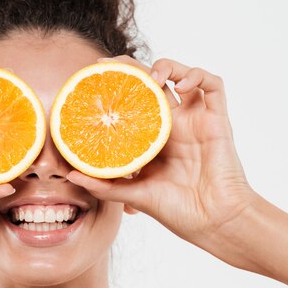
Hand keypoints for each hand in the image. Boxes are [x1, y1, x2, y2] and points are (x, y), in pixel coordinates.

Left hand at [66, 55, 256, 254]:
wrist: (214, 222)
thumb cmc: (179, 211)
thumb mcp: (134, 194)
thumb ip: (104, 185)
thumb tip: (70, 176)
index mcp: (153, 138)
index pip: (133, 102)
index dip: (117, 87)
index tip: (94, 77)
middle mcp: (174, 124)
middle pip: (154, 83)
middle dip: (133, 68)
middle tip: (112, 66)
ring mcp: (196, 120)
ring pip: (183, 75)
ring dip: (167, 66)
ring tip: (152, 77)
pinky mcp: (217, 119)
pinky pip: (213, 85)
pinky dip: (197, 75)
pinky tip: (180, 85)